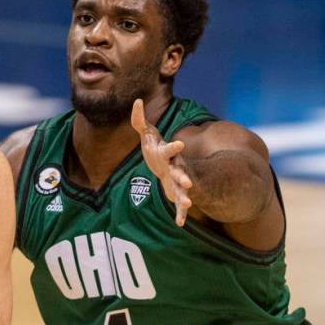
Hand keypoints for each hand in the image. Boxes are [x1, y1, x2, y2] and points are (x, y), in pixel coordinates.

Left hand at [131, 99, 193, 225]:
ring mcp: (176, 180)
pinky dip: (180, 213)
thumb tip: (136, 101)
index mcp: (166, 152)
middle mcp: (175, 166)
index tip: (180, 143)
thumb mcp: (146, 132)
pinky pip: (178, 204)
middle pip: (180, 171)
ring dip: (184, 196)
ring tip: (188, 203)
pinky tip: (179, 223)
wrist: (164, 164)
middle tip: (188, 182)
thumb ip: (139, 119)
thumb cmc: (154, 146)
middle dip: (183, 177)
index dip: (174, 147)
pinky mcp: (175, 192)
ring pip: (182, 189)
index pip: (170, 148)